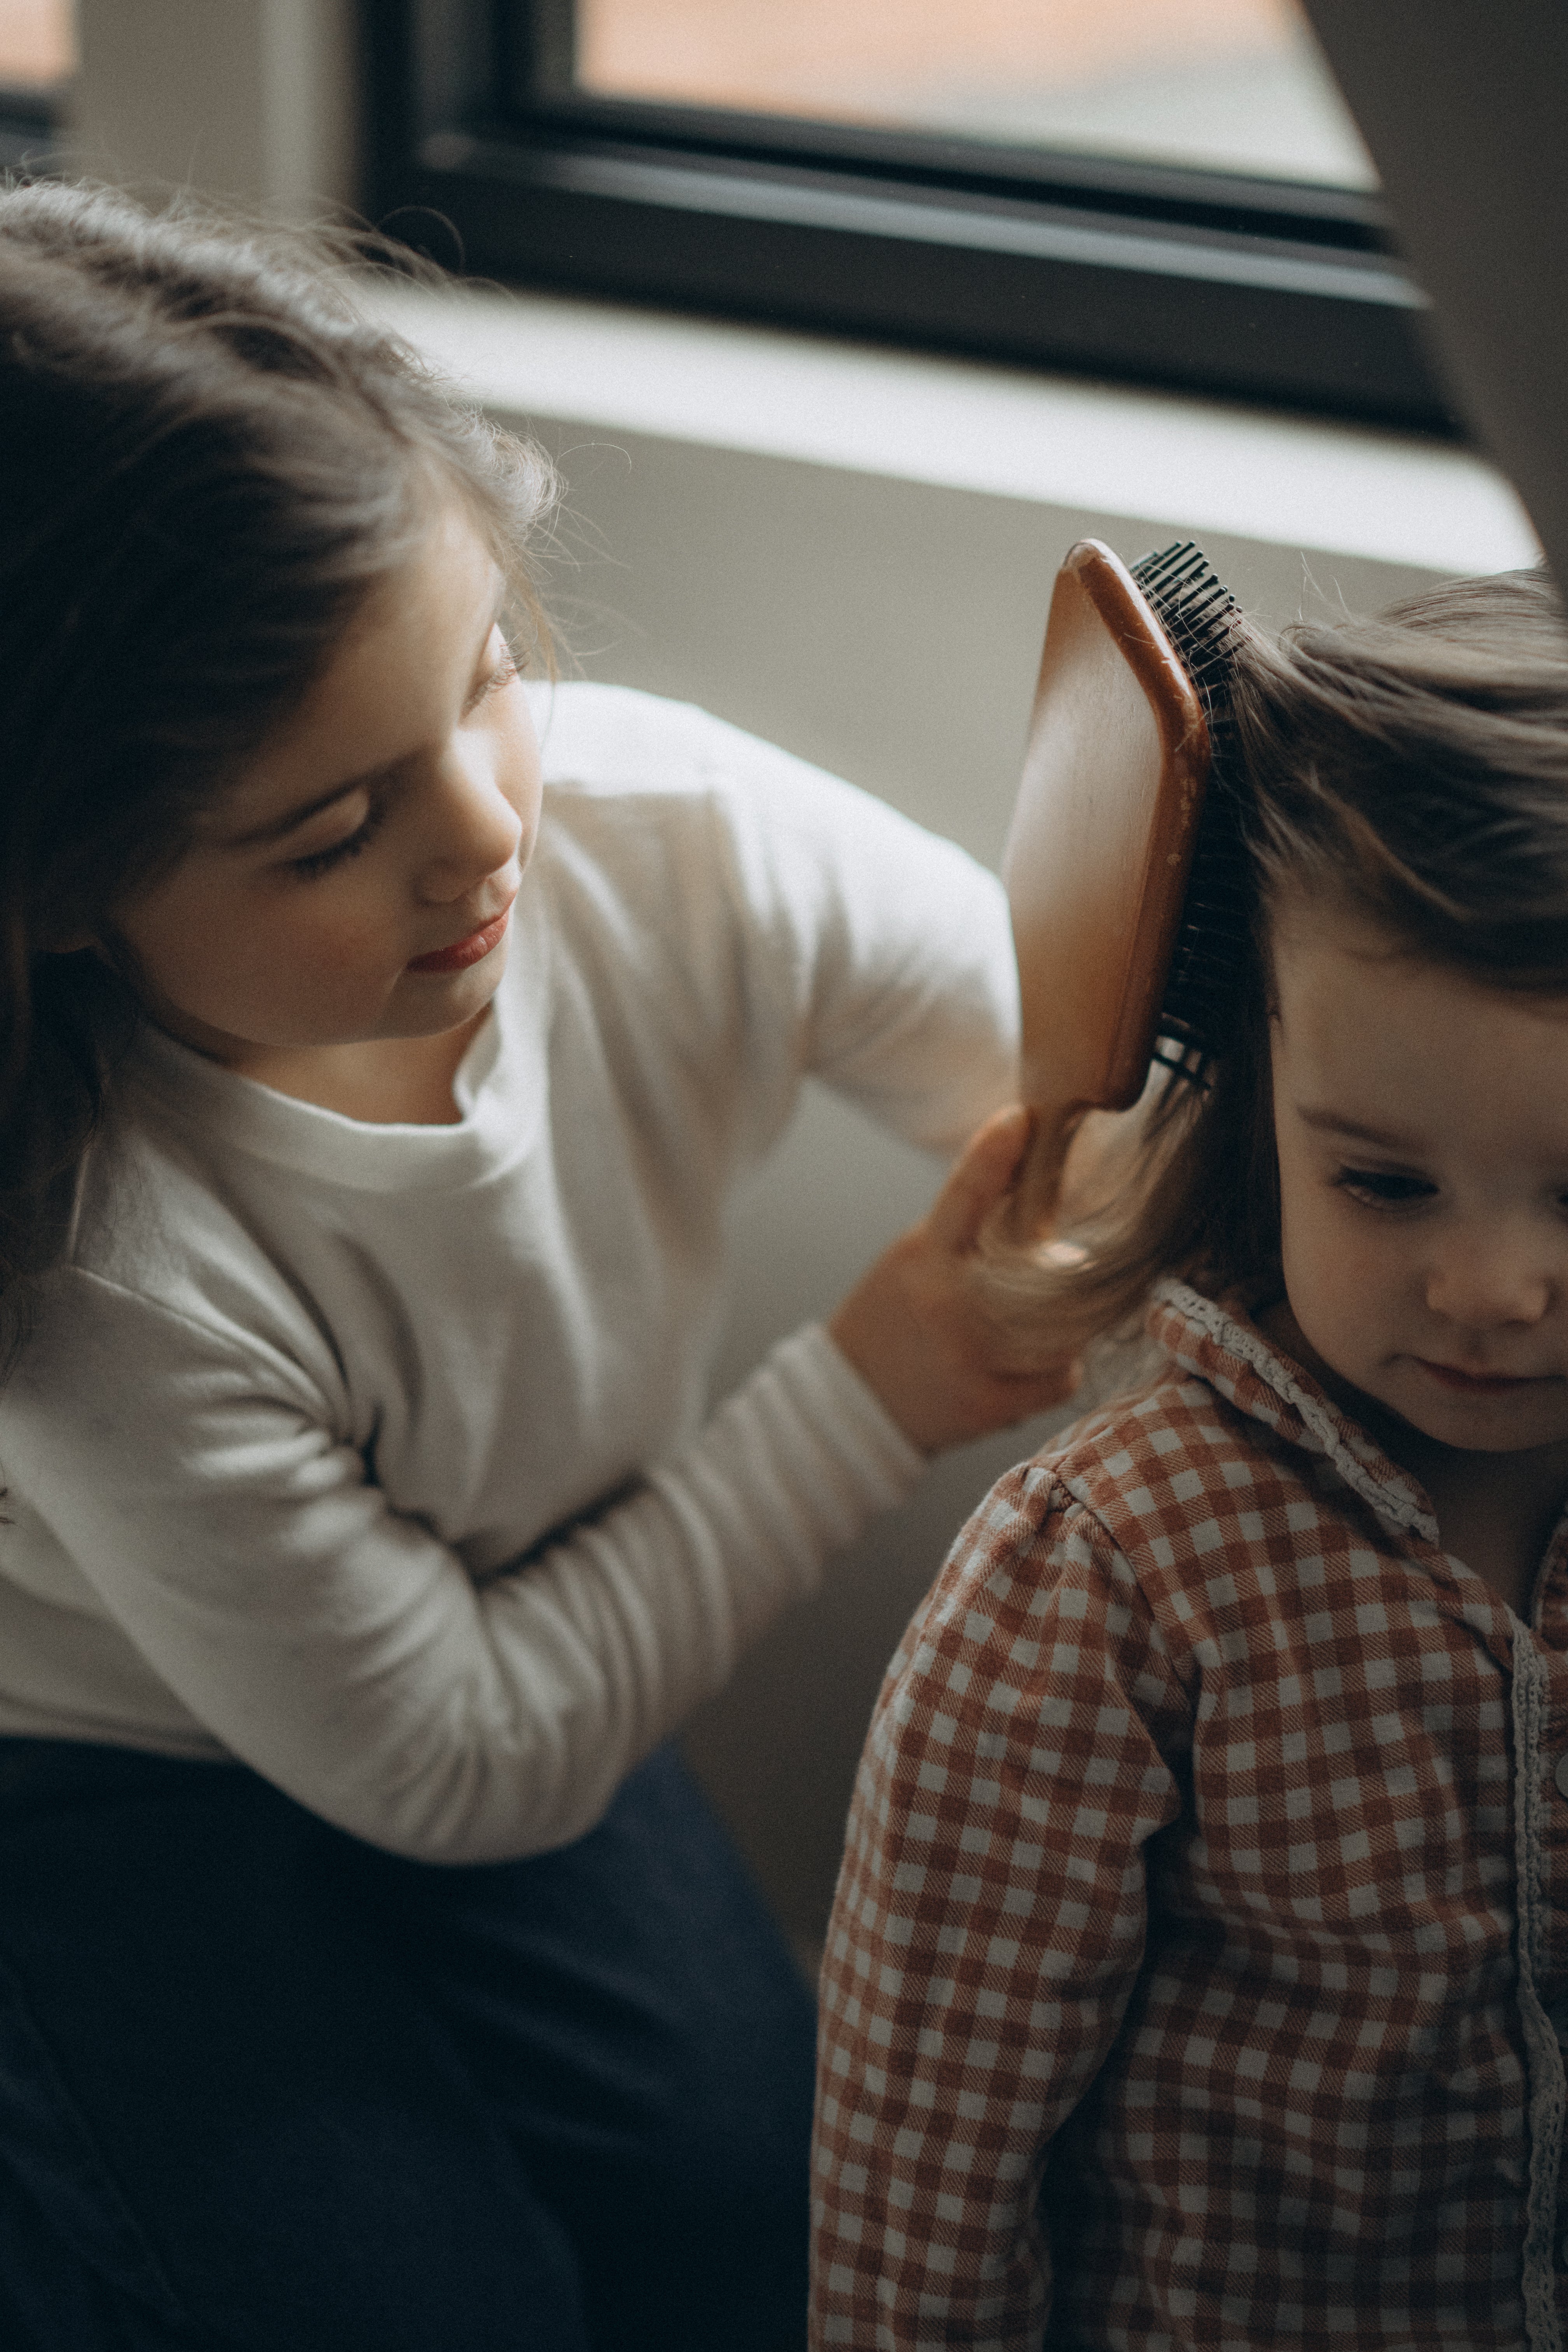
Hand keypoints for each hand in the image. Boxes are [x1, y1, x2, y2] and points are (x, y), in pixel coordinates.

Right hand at [827, 1105, 1081, 1454]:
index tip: (1019, 1118)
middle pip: (1043, 1269)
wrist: (855, 1399)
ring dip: (1067, 1323)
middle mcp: (944, 1303)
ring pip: (1064, 1330)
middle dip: (1073, 1266)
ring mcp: (967, 1356)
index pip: (962, 1194)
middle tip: (1076, 1266)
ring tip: (1039, 1326)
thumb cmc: (895, 1316)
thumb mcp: (918, 1257)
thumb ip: (970, 1229)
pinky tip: (1031, 1364)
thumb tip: (1040, 1185)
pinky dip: (1058, 1368)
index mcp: (924, 1257)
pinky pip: (1060, 1377)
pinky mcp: (987, 1403)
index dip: (993, 1153)